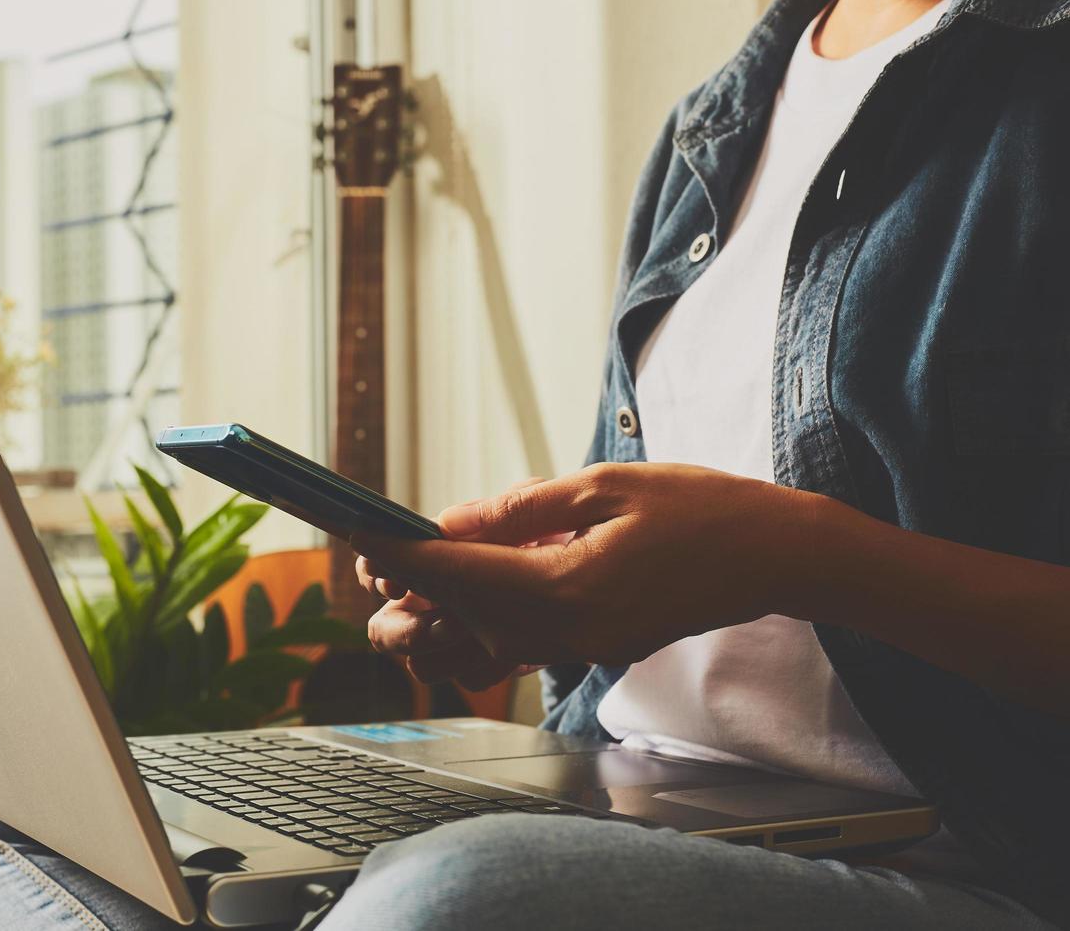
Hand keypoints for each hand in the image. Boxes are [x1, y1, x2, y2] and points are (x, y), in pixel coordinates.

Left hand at [354, 462, 824, 667]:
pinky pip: (518, 647)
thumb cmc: (703, 508)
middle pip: (454, 627)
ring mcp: (581, 648)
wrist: (776, 556)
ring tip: (416, 576)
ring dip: (438, 617)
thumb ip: (522, 509)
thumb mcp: (607, 485)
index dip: (399, 554)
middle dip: (406, 596)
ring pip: (479, 648)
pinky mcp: (593, 648)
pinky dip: (482, 624)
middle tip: (379, 559)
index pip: (458, 575)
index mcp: (568, 587)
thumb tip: (452, 519)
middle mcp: (567, 631)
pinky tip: (474, 590)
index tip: (357, 535)